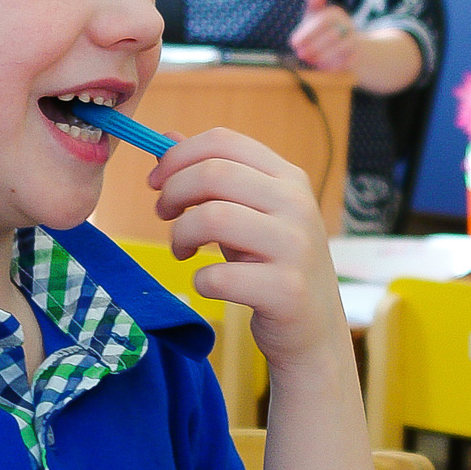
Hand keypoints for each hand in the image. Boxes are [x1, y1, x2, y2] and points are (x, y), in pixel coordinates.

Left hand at [148, 126, 343, 369]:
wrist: (314, 330)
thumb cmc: (273, 266)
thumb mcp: (249, 214)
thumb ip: (213, 177)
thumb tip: (166, 139)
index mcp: (288, 178)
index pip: (224, 142)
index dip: (178, 156)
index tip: (156, 181)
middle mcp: (297, 205)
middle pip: (213, 173)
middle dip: (172, 193)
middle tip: (163, 216)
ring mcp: (295, 247)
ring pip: (213, 217)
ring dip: (181, 235)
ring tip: (182, 251)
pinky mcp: (287, 290)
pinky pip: (219, 276)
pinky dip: (200, 280)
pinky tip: (209, 284)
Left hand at [288, 0, 360, 73]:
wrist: (347, 48)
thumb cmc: (323, 31)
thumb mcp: (314, 18)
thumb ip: (313, 6)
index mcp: (335, 13)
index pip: (322, 21)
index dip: (307, 32)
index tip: (293, 43)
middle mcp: (347, 24)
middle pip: (332, 35)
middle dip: (314, 46)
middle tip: (300, 54)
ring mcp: (354, 40)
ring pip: (341, 48)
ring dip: (323, 56)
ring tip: (311, 61)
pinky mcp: (358, 55)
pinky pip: (348, 61)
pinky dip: (335, 65)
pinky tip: (324, 67)